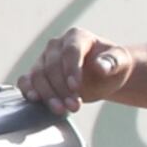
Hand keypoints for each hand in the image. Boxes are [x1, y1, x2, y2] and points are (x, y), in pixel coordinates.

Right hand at [19, 28, 135, 116]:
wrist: (103, 76)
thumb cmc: (112, 66)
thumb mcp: (120, 62)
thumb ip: (113, 62)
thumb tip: (101, 66)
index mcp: (77, 37)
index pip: (70, 51)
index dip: (71, 69)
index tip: (76, 87)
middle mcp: (56, 45)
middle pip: (52, 66)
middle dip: (62, 89)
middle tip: (74, 107)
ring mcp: (44, 59)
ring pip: (38, 76)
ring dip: (48, 95)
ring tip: (61, 110)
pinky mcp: (37, 74)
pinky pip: (26, 80)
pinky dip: (28, 89)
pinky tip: (34, 100)